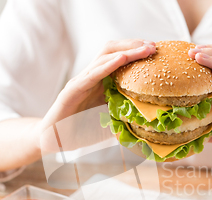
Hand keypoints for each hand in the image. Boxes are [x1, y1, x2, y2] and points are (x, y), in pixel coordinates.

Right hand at [37, 39, 155, 140]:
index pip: (120, 60)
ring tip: (144, 49)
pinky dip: (108, 65)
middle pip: (113, 50)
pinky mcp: (73, 89)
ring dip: (127, 51)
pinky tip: (122, 59)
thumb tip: (150, 122)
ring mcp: (82, 81)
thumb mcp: (111, 124)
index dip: (138, 53)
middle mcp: (92, 77)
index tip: (157, 52)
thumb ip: (127, 119)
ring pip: (104, 57)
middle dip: (134, 46)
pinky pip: (93, 73)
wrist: (54, 141)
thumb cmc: (81, 132)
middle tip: (154, 47)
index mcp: (102, 83)